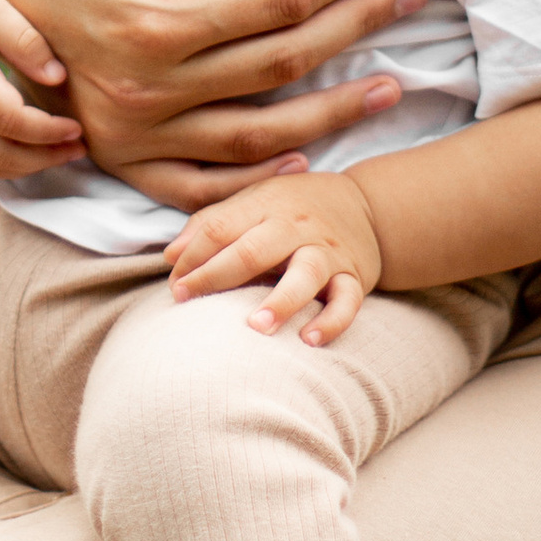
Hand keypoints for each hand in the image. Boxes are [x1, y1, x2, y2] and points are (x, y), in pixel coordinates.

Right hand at [0, 0, 418, 210]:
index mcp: (153, 18)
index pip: (281, 1)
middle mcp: (142, 87)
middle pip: (281, 65)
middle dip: (356, 29)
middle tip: (408, 1)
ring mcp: (127, 132)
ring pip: (257, 138)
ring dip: (332, 114)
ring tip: (387, 84)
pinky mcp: (116, 155)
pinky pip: (197, 188)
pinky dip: (256, 180)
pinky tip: (308, 154)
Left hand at [166, 171, 382, 341]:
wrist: (368, 206)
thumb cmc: (294, 208)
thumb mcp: (253, 201)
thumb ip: (211, 224)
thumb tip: (171, 258)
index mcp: (265, 205)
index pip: (220, 227)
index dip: (192, 257)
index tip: (175, 287)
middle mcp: (296, 226)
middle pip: (254, 249)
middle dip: (218, 275)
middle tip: (188, 301)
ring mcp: (326, 252)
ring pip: (305, 273)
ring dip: (281, 300)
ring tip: (257, 326)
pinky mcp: (354, 276)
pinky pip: (347, 301)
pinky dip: (332, 321)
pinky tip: (309, 340)